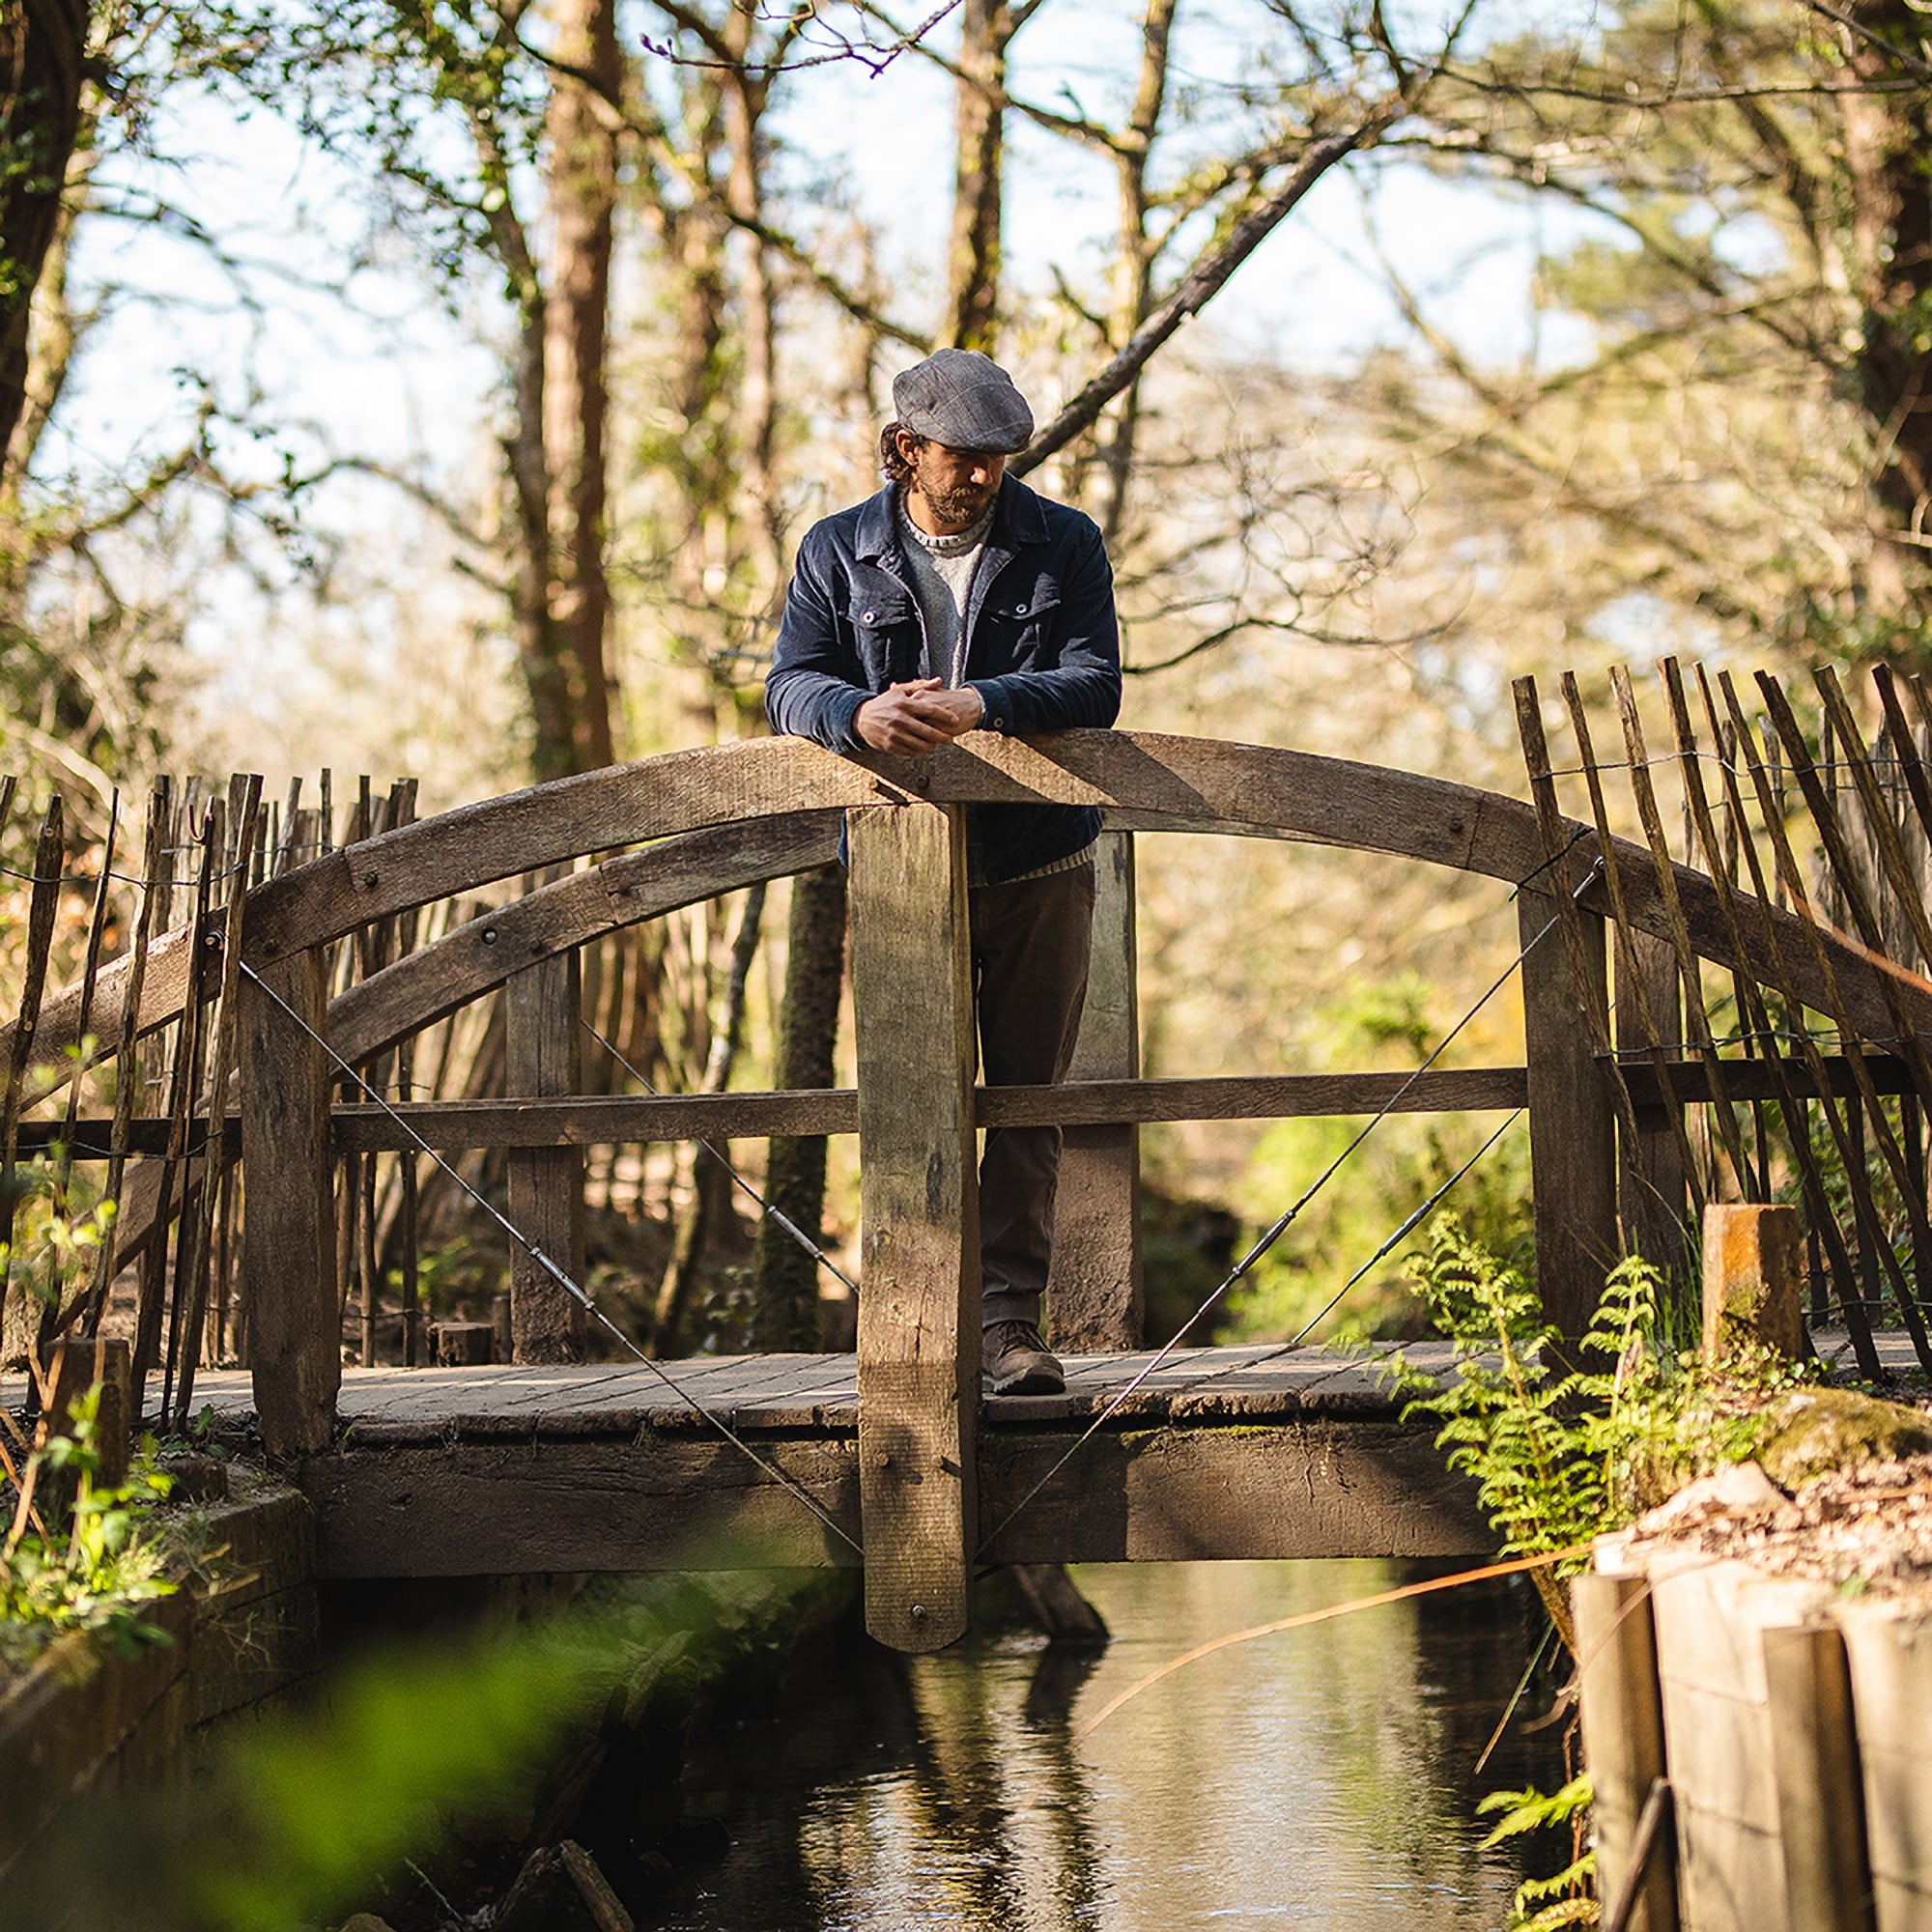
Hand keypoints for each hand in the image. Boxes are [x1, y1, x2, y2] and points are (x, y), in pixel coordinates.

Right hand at [855, 679, 983, 754]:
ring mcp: (894, 734)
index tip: (956, 720)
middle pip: (928, 731)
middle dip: (942, 737)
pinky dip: (920, 751)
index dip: (945, 716)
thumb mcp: (900, 691)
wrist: (861, 718)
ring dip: (932, 746)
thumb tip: (939, 681)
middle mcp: (899, 719)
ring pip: (920, 744)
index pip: (930, 710)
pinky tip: (924, 748)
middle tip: (951, 739)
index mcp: (904, 704)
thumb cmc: (885, 703)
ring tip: (937, 744)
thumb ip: (920, 686)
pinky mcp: (890, 745)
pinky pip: (910, 751)